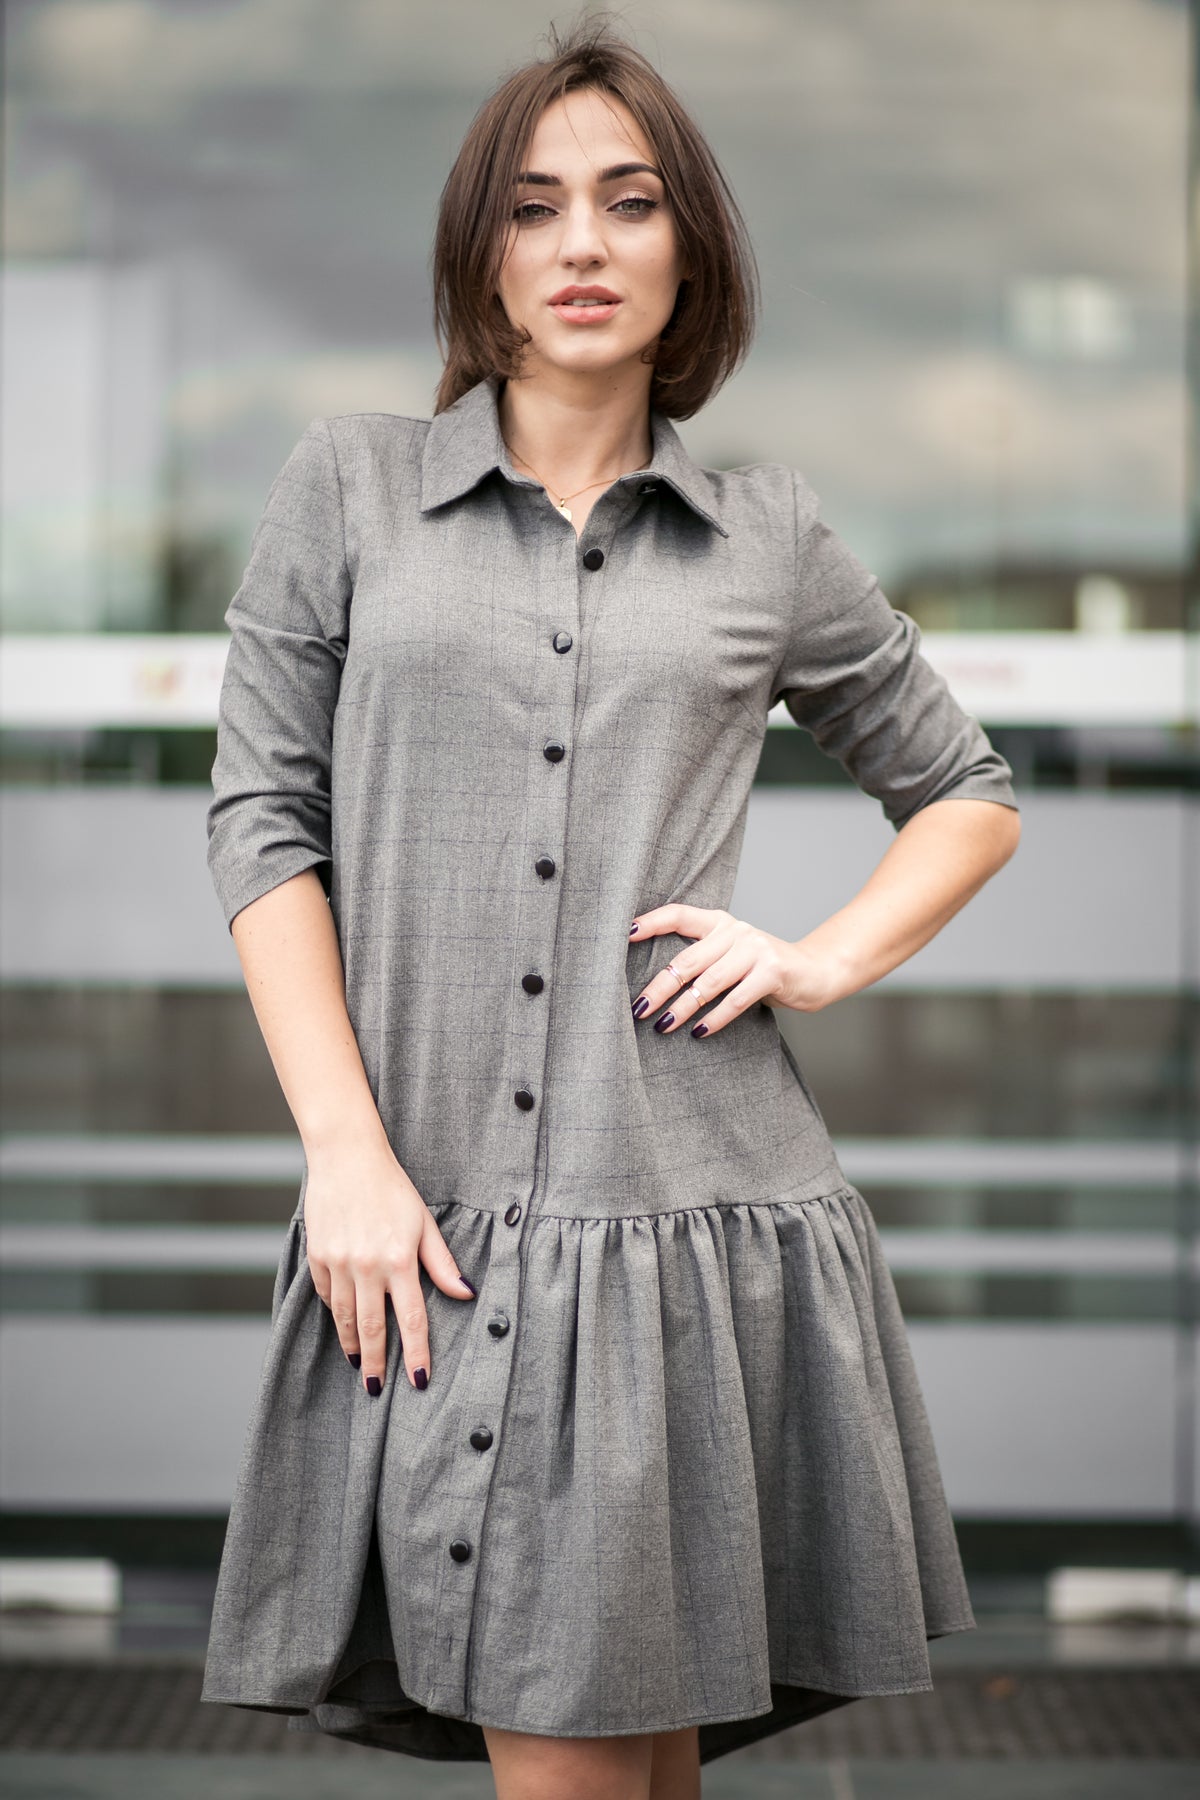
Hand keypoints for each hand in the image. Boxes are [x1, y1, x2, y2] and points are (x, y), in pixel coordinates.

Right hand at [301, 1132, 475, 1395]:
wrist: (346, 1158)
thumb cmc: (392, 1188)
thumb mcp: (424, 1223)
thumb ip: (442, 1264)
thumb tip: (466, 1294)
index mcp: (399, 1260)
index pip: (411, 1319)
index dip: (416, 1354)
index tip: (419, 1380)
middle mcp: (367, 1266)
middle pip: (372, 1328)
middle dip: (377, 1363)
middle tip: (378, 1389)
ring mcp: (338, 1262)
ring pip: (343, 1317)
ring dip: (352, 1345)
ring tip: (360, 1364)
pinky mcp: (317, 1256)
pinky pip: (325, 1295)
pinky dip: (333, 1312)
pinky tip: (341, 1324)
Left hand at [629, 904, 838, 1034]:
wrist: (815, 971)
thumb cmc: (763, 968)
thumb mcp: (731, 954)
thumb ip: (702, 959)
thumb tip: (654, 985)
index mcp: (720, 923)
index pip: (678, 915)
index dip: (650, 922)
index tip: (623, 935)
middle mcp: (735, 931)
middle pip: (687, 960)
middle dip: (659, 987)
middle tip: (638, 1009)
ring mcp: (755, 950)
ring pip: (708, 983)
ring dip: (682, 1008)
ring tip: (663, 1026)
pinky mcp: (772, 972)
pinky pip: (735, 999)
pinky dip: (714, 1019)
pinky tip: (699, 1032)